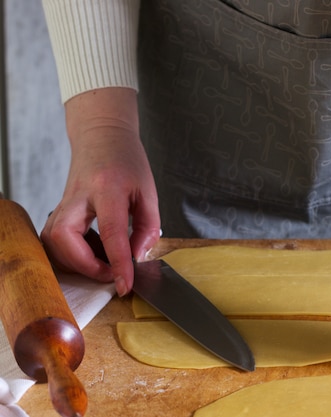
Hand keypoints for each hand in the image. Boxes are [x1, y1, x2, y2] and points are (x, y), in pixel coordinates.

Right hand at [41, 88, 160, 295]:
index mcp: (107, 188)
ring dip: (76, 262)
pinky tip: (93, 251)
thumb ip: (148, 225)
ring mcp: (63, 202)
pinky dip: (71, 254)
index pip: (110, 233)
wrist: (102, 136)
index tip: (125, 286)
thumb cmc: (127, 160)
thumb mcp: (149, 190)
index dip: (118, 264)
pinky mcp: (58, 210)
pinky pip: (55, 240)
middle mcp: (77, 196)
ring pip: (53, 243)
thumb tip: (139, 256)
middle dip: (85, 266)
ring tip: (103, 263)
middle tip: (112, 273)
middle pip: (65, 239)